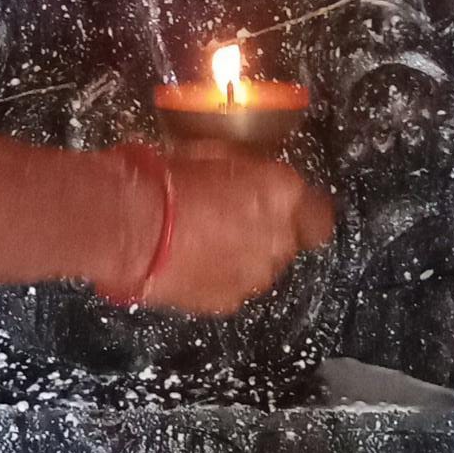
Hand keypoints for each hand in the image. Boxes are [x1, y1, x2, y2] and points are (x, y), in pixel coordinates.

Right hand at [110, 152, 335, 315]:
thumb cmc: (167, 179)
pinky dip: (222, 274)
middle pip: (292, 239)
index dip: (304, 207)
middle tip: (236, 216)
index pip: (320, 210)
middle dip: (270, 229)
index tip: (284, 202)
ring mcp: (257, 274)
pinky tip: (193, 259)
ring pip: (264, 264)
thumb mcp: (211, 151)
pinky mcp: (230, 300)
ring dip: (246, 252)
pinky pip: (236, 285)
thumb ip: (243, 166)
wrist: (132, 226)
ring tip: (207, 238)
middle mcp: (280, 237)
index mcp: (282, 192)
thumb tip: (246, 168)